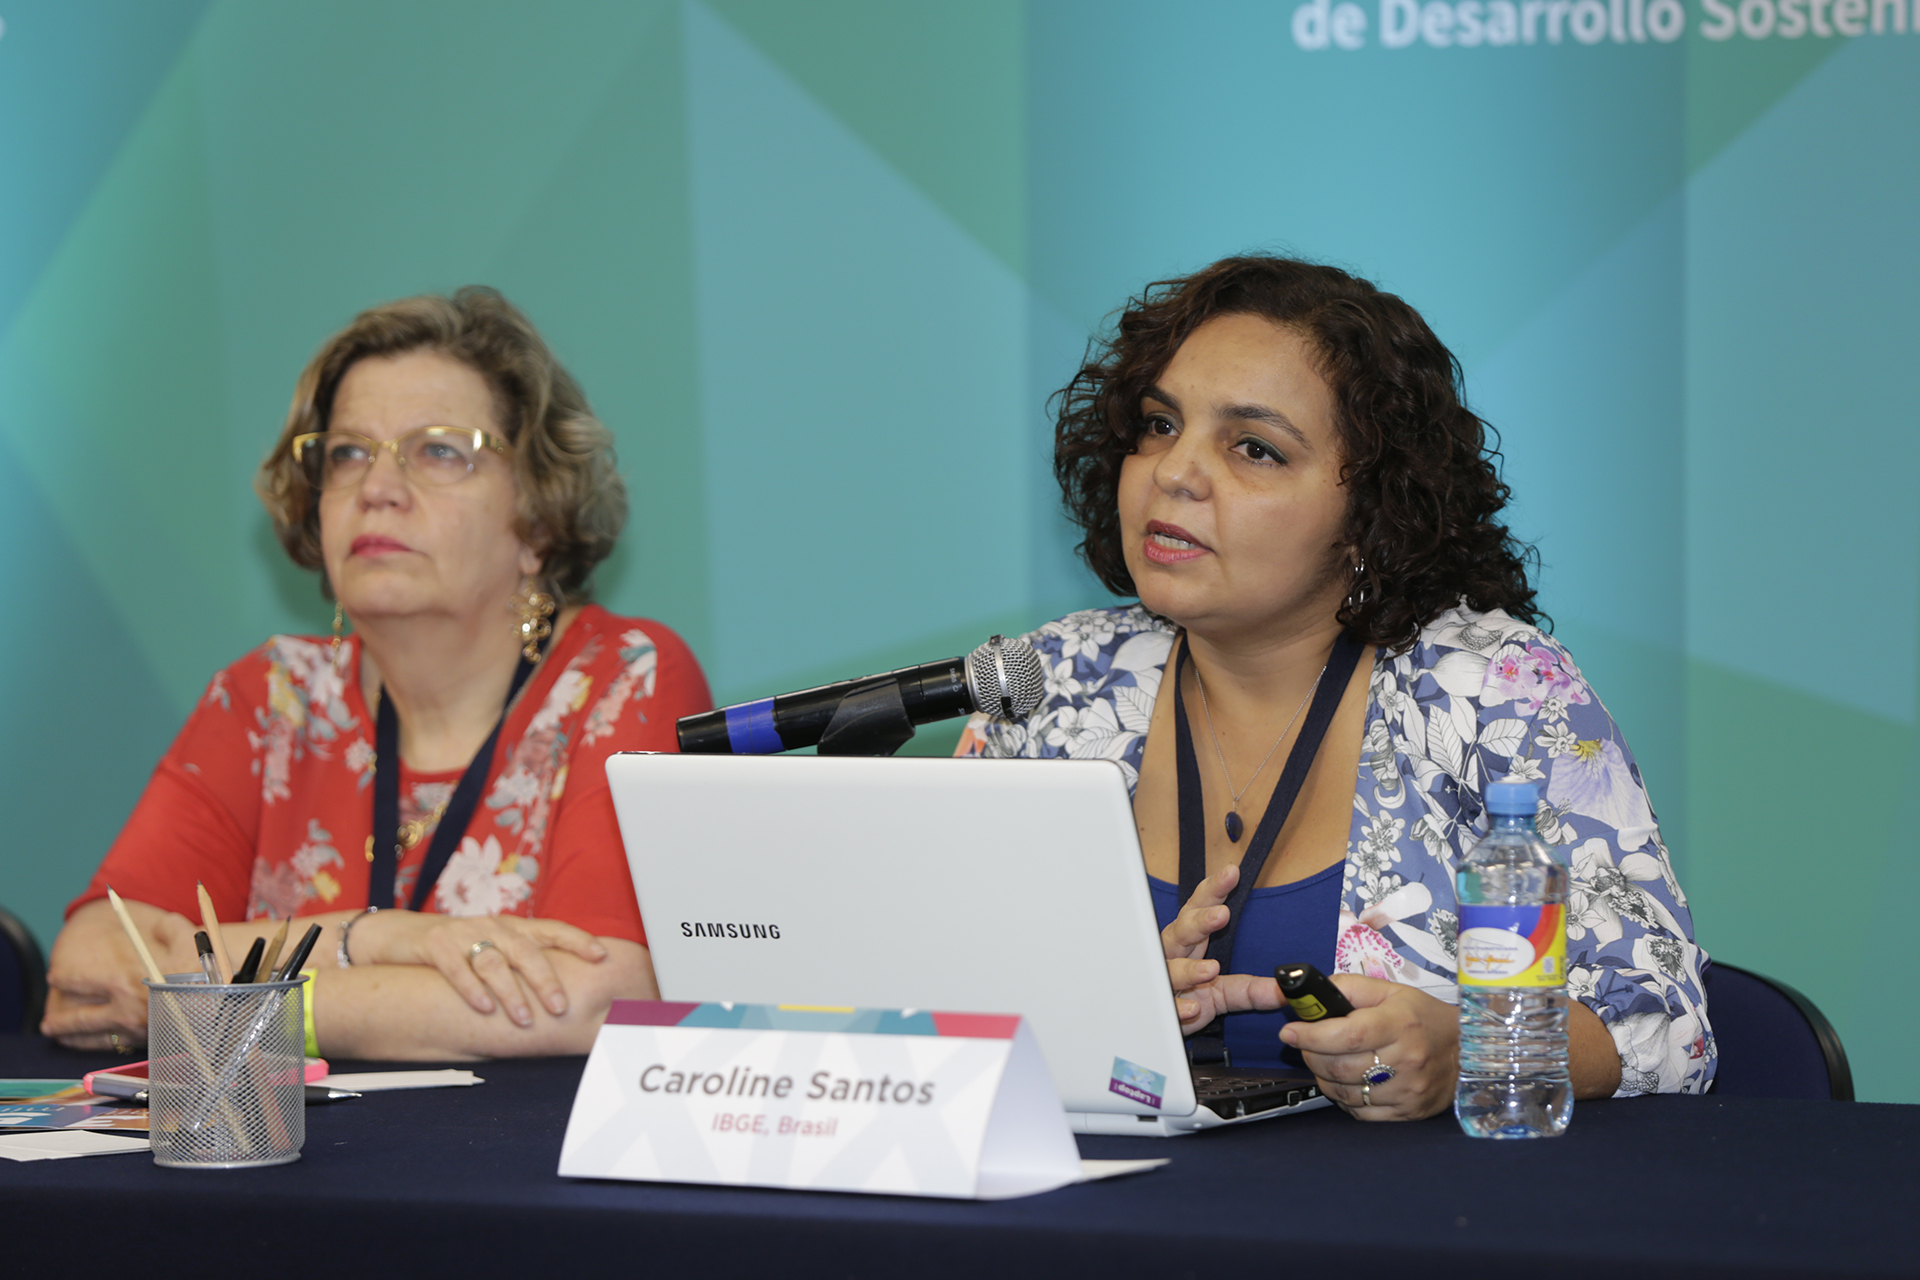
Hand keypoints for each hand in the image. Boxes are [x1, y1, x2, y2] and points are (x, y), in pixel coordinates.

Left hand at [41, 897, 196, 1050]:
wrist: (228, 1010)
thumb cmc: (208, 973)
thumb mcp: (190, 938)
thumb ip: (169, 927)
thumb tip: (158, 924)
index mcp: (127, 979)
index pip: (80, 980)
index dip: (64, 978)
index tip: (55, 978)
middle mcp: (124, 1008)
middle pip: (78, 1016)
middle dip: (58, 1016)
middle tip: (47, 1017)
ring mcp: (133, 1030)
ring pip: (90, 1035)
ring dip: (69, 1034)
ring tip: (56, 1031)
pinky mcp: (145, 1043)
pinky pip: (108, 1047)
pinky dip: (90, 1045)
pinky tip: (85, 1042)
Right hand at [346, 910, 609, 1027]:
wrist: (402, 935)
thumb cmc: (460, 948)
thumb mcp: (495, 948)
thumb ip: (524, 962)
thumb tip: (566, 992)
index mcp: (514, 927)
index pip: (553, 929)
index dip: (578, 940)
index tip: (601, 956)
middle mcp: (493, 927)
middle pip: (526, 952)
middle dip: (545, 980)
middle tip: (560, 1007)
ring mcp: (464, 934)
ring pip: (493, 963)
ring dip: (510, 993)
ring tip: (524, 1019)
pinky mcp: (436, 945)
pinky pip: (456, 968)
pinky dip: (470, 989)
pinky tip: (483, 1008)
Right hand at [1161, 864, 1281, 1032]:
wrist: (1166, 1026)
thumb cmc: (1190, 997)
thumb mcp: (1226, 992)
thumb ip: (1253, 990)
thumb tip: (1285, 988)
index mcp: (1189, 942)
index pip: (1201, 908)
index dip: (1214, 890)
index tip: (1231, 873)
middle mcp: (1173, 955)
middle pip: (1181, 930)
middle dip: (1198, 922)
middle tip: (1220, 915)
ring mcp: (1164, 979)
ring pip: (1170, 968)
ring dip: (1189, 969)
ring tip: (1210, 969)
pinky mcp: (1161, 1006)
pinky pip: (1167, 1005)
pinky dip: (1178, 1006)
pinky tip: (1192, 1007)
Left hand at [1279, 974, 1458, 1120]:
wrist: (1467, 1053)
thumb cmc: (1423, 1018)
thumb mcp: (1390, 991)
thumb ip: (1349, 988)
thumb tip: (1312, 995)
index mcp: (1400, 1024)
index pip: (1346, 1035)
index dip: (1311, 1035)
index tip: (1289, 1031)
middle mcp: (1406, 1060)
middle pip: (1339, 1067)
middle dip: (1311, 1055)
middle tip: (1306, 1044)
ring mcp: (1408, 1092)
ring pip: (1344, 1093)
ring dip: (1323, 1077)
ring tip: (1326, 1061)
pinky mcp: (1408, 1113)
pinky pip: (1359, 1113)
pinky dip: (1343, 1098)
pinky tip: (1348, 1082)